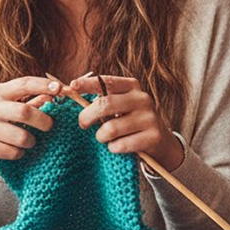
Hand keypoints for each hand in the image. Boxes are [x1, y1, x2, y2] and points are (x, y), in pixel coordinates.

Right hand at [0, 76, 60, 176]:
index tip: (60, 88)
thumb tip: (55, 93)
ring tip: (28, 141)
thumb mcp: (9, 106)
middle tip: (49, 126)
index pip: (24, 84)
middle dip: (43, 121)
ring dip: (31, 141)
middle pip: (25, 112)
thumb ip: (32, 100)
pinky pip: (13, 152)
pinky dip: (19, 153)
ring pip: (22, 137)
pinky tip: (15, 150)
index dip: (43, 85)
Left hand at [69, 74, 183, 170]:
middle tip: (83, 124)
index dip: (87, 84)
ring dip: (100, 136)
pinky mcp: (153, 137)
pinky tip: (115, 146)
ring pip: (111, 129)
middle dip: (87, 116)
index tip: (71, 86)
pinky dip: (112, 148)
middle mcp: (142, 99)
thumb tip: (70, 91)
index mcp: (132, 86)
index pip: (106, 81)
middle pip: (105, 104)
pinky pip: (121, 145)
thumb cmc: (129, 120)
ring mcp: (149, 118)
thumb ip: (101, 98)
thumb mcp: (119, 104)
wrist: (159, 139)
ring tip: (103, 137)